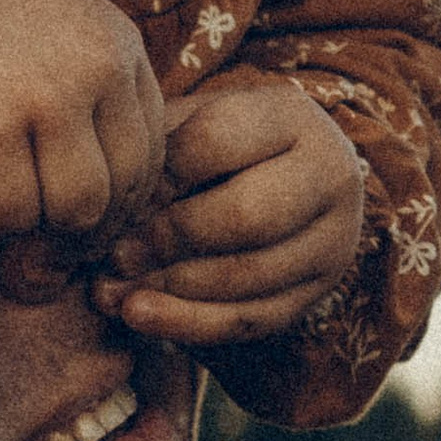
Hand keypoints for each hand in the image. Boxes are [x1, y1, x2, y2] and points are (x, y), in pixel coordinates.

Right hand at [0, 0, 167, 259]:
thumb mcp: (48, 23)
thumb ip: (87, 78)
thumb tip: (107, 166)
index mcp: (117, 42)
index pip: (152, 150)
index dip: (123, 202)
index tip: (85, 223)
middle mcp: (97, 67)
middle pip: (125, 189)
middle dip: (89, 234)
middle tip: (52, 253)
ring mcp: (48, 96)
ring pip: (77, 210)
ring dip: (45, 238)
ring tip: (17, 242)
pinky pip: (15, 214)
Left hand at [94, 75, 365, 346]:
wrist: (285, 179)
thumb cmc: (215, 147)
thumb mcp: (190, 124)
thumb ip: (155, 152)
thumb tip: (107, 209)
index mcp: (293, 117)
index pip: (214, 143)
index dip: (156, 176)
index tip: (114, 198)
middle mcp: (331, 175)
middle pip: (245, 216)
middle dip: (169, 239)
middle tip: (116, 254)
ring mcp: (333, 239)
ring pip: (248, 275)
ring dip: (172, 290)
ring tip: (112, 292)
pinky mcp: (317, 293)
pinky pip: (251, 319)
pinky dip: (188, 324)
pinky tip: (142, 317)